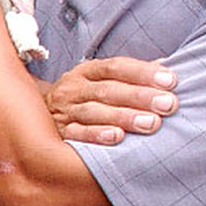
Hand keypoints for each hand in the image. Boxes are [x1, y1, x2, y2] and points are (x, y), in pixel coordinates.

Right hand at [44, 57, 177, 145]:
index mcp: (87, 72)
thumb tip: (169, 67)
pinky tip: (115, 138)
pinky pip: (75, 133)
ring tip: (150, 124)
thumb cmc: (86, 98)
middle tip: (168, 105)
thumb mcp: (103, 81)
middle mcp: (73, 88)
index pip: (116, 67)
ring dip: (123, 117)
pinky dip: (95, 135)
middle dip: (140, 97)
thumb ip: (134, 76)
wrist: (34, 115)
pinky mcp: (57, 132)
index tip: (171, 81)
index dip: (143, 73)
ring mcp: (63, 110)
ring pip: (93, 111)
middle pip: (107, 90)